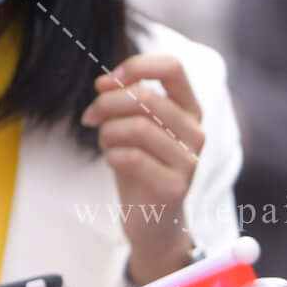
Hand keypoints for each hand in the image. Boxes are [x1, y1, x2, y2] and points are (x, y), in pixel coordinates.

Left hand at [84, 52, 204, 284]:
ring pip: (138, 127)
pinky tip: (113, 161)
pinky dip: (112, 155)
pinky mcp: (175, 187)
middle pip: (146, 96)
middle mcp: (196, 132)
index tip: (110, 81)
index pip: (173, 67)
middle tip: (90, 117)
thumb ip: (122, 99)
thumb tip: (104, 83)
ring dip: (108, 131)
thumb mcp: (132, 125)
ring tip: (104, 142)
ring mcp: (190, 161)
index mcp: (190, 110)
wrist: (152, 220)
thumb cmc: (140, 166)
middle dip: (107, 103)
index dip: (136, 66)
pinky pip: (132, 157)